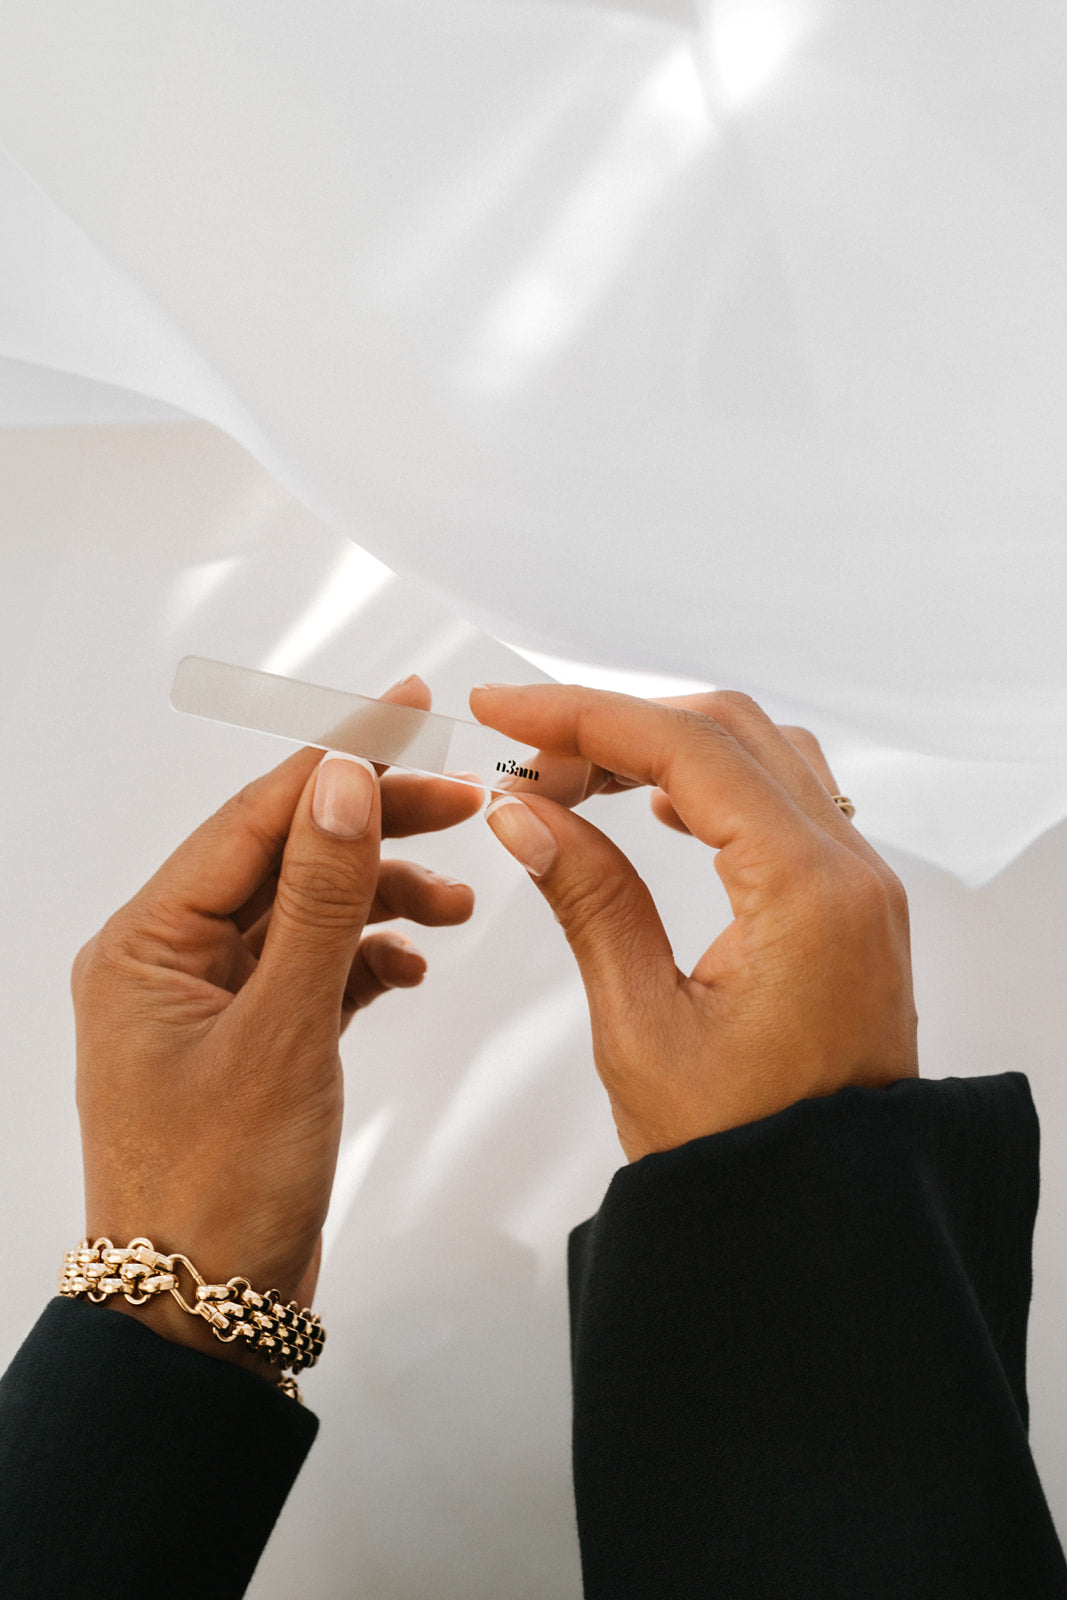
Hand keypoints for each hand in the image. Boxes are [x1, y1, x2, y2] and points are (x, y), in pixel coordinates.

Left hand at [72, 676, 479, 1374]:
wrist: (203, 1313)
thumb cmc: (217, 1188)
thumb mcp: (283, 1030)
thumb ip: (321, 899)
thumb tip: (344, 779)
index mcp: (147, 942)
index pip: (256, 817)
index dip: (338, 755)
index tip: (408, 706)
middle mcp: (170, 959)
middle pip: (286, 855)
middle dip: (375, 828)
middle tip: (464, 802)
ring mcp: (210, 1000)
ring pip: (308, 910)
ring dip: (381, 898)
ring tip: (456, 908)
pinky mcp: (250, 1039)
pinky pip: (314, 966)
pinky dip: (367, 958)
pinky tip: (410, 967)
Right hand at [472, 684, 916, 1162]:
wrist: (821, 1225)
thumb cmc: (744, 1156)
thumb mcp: (641, 1026)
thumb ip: (588, 899)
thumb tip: (525, 813)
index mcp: (805, 893)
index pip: (685, 749)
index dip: (581, 715)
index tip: (503, 709)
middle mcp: (849, 872)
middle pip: (728, 730)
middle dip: (616, 725)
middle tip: (526, 758)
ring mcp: (858, 886)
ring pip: (761, 754)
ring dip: (663, 746)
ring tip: (574, 781)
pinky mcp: (849, 907)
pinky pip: (786, 801)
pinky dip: (712, 782)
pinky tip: (654, 805)